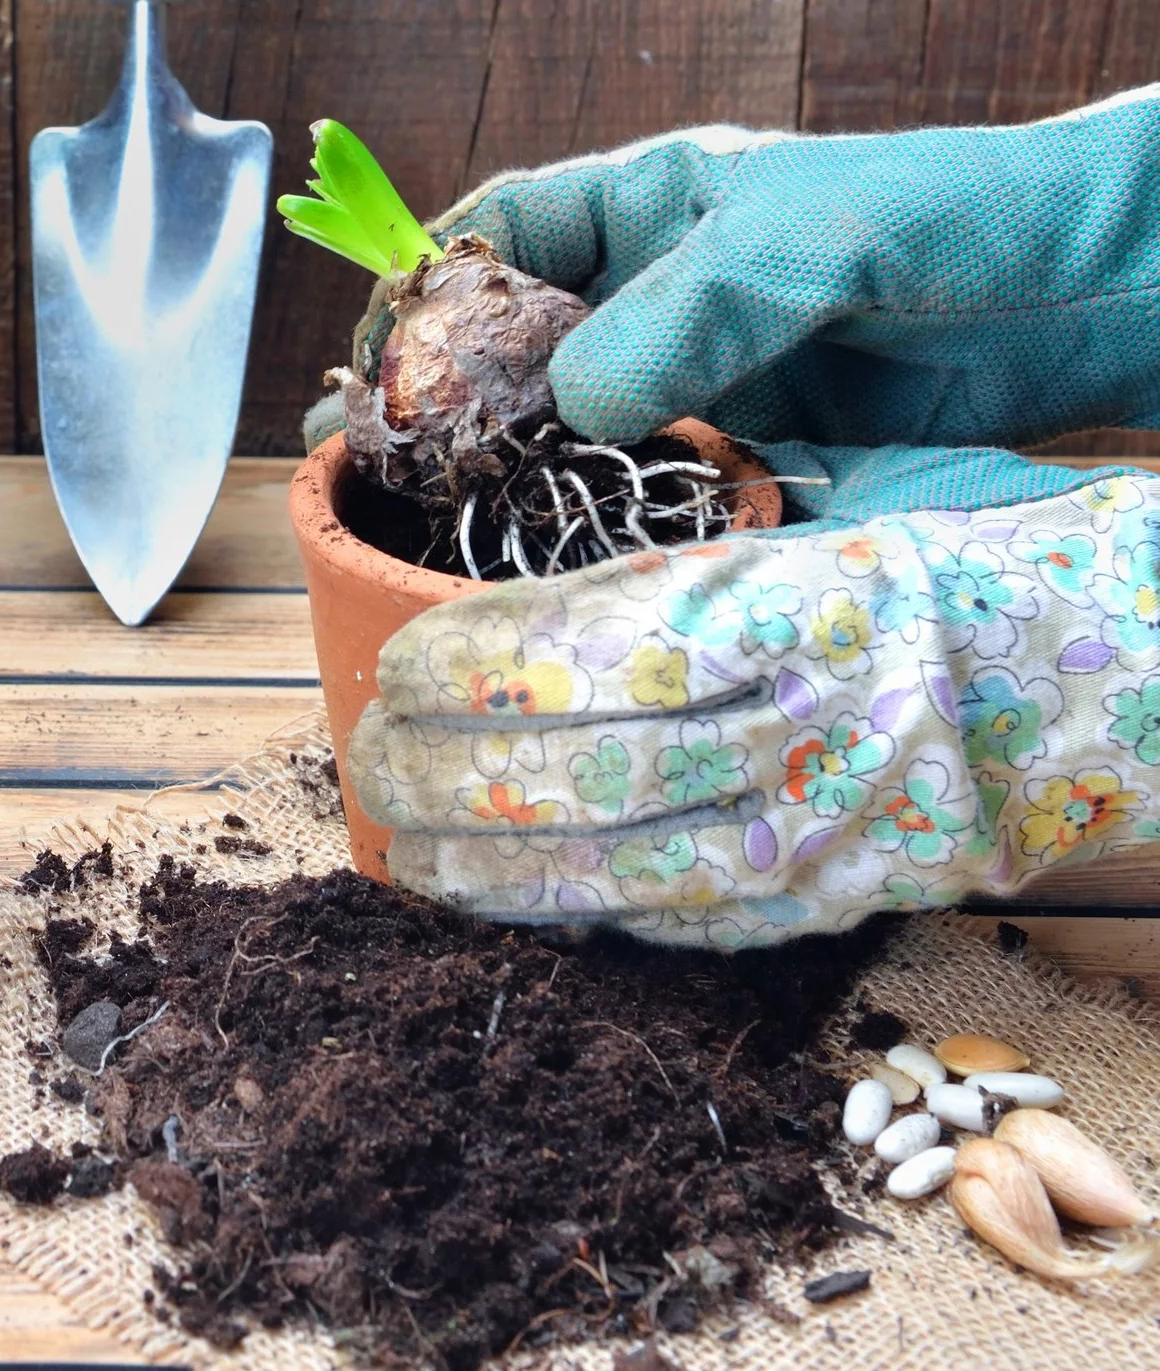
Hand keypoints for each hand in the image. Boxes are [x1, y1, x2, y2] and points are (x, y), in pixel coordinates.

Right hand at [340, 82, 1159, 516]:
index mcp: (656, 205)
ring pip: (577, 431)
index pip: (502, 231)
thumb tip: (570, 401)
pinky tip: (567, 561)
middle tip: (383, 457)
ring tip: (445, 521)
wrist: (1117, 292)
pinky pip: (660, 494)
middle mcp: (666, 296)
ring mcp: (711, 381)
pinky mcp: (765, 457)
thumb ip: (687, 314)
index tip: (377, 354)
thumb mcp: (806, 244)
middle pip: (518, 345)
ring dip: (518, 475)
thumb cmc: (964, 219)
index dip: (426, 284)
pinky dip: (611, 526)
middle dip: (448, 397)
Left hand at [351, 469, 1159, 944]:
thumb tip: (507, 591)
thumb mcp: (827, 518)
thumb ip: (680, 562)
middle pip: (590, 778)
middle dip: (449, 780)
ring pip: (627, 874)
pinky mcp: (851, 900)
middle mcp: (816, 730)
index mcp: (804, 607)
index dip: (473, 671)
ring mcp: (837, 833)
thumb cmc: (964, 561)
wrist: (1128, 668)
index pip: (597, 652)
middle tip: (363, 761)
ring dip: (492, 871)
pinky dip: (591, 918)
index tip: (392, 669)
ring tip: (403, 849)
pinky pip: (696, 927)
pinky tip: (513, 900)